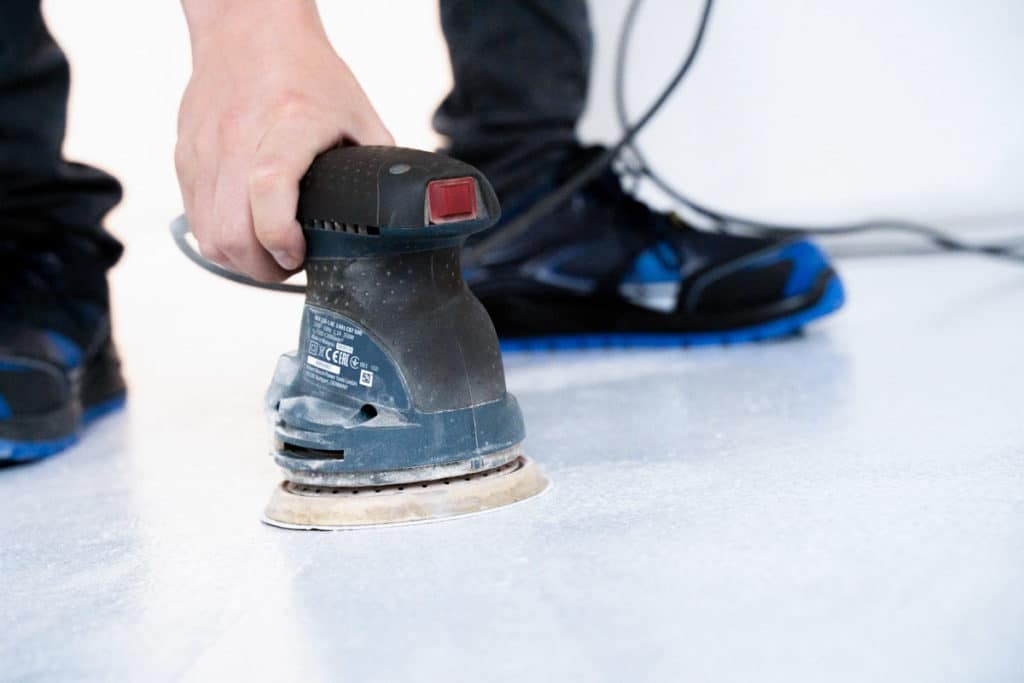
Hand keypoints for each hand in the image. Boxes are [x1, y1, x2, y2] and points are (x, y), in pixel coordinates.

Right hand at [175, 0, 392, 280]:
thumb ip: (379, 164)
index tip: (300, 254)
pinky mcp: (186, 157)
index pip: (269, 189)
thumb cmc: (306, 72)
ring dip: (238, 259)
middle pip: (230, 232)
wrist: (249, 29)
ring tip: (267, 252)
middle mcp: (238, 138)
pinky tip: (245, 231)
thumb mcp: (359, 115)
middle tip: (289, 264)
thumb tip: (402, 209)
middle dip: (262, 268)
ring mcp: (206, 150)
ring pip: (207, 235)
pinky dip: (218, 237)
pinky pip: (194, 218)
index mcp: (289, 124)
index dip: (281, 238)